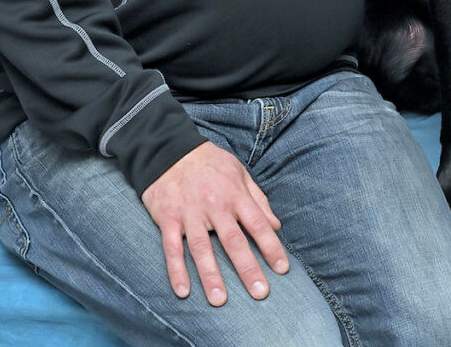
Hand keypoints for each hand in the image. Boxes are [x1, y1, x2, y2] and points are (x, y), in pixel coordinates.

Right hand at [141, 141, 289, 304]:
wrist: (170, 149)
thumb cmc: (210, 163)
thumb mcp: (239, 172)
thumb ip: (258, 199)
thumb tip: (276, 225)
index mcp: (235, 194)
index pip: (258, 224)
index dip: (271, 247)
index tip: (282, 269)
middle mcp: (214, 205)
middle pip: (233, 241)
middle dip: (248, 268)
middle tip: (260, 293)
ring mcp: (190, 213)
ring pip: (201, 248)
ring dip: (210, 275)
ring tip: (220, 300)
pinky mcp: (168, 218)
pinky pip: (172, 247)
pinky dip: (176, 270)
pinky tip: (183, 291)